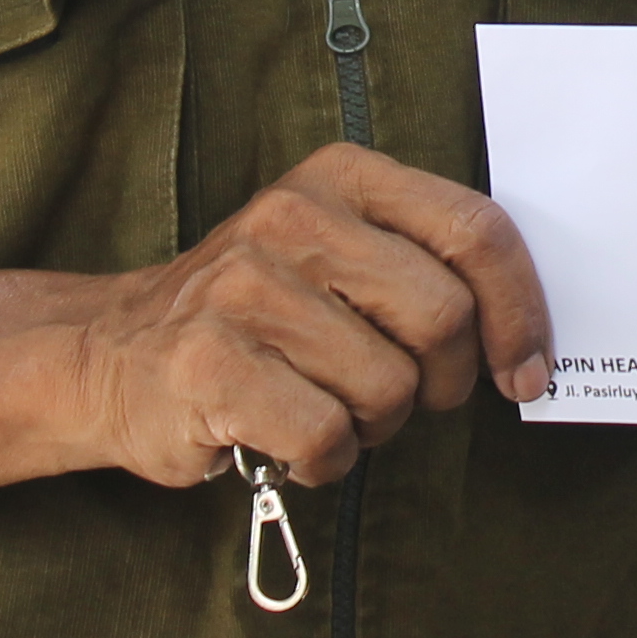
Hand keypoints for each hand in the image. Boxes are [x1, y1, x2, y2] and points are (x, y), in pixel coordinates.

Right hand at [69, 142, 550, 487]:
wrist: (109, 352)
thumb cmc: (257, 314)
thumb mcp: (339, 251)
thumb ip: (427, 266)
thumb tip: (527, 343)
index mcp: (342, 177)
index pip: (475, 230)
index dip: (521, 309)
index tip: (527, 368)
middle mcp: (293, 218)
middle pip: (444, 316)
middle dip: (442, 381)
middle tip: (400, 397)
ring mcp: (243, 289)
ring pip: (388, 387)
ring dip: (375, 425)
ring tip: (325, 407)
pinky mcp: (208, 364)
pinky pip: (325, 436)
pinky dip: (324, 460)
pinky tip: (288, 440)